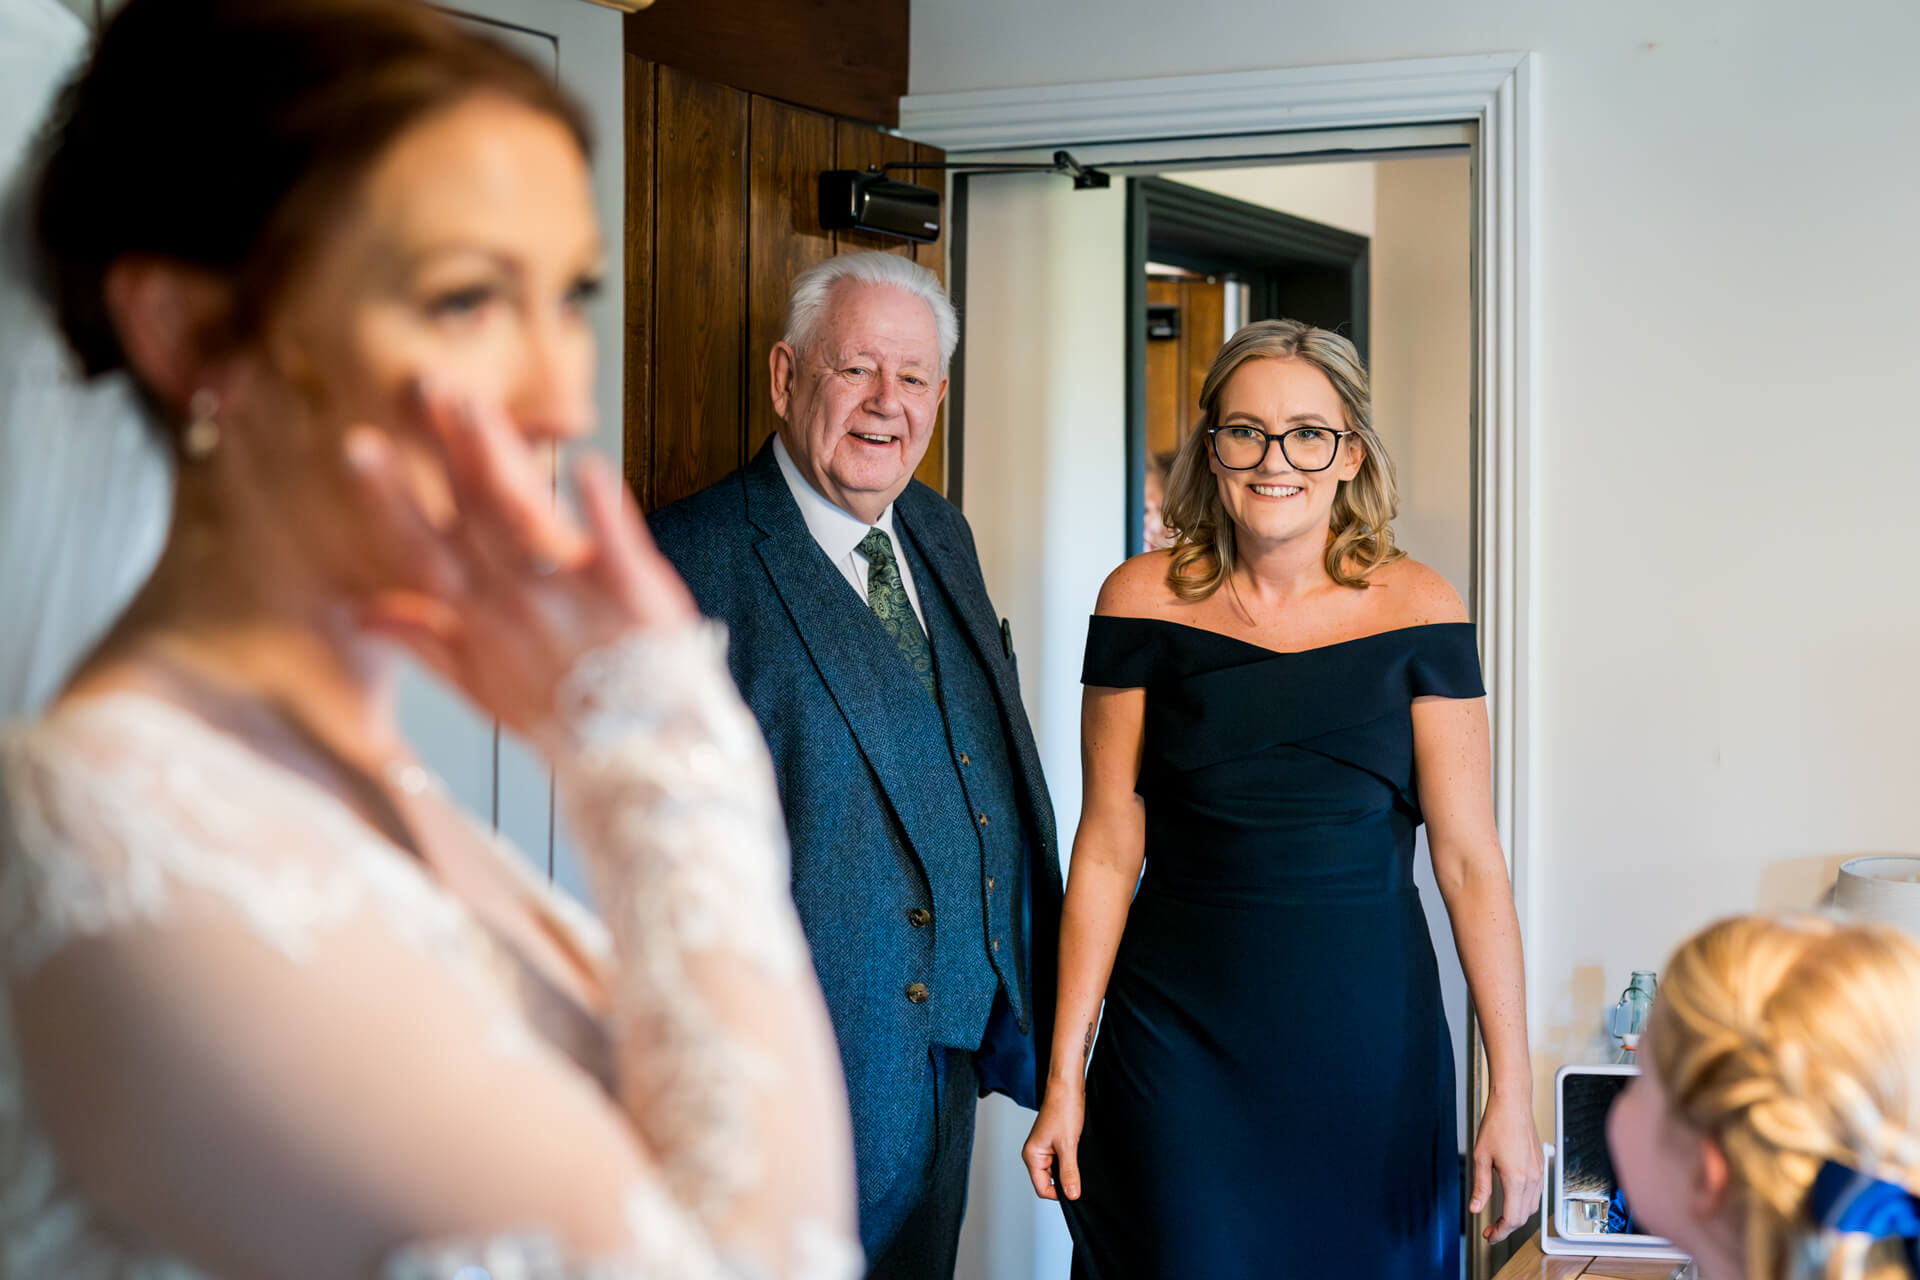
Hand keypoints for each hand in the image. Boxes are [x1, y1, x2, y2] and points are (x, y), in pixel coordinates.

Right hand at [346, 380, 695, 739]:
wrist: (639, 750)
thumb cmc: (558, 715)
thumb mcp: (481, 690)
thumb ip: (423, 643)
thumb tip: (361, 612)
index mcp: (480, 620)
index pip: (426, 547)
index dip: (391, 499)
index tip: (358, 445)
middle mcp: (518, 601)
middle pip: (477, 512)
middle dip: (449, 450)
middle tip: (429, 387)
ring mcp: (575, 594)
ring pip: (530, 517)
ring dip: (505, 460)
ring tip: (482, 408)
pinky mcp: (633, 590)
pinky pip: (617, 545)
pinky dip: (603, 509)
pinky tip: (590, 465)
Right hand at [1022, 1086, 1085, 1200]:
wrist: (1068, 1086)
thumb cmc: (1063, 1108)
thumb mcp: (1068, 1145)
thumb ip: (1069, 1172)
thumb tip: (1072, 1195)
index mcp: (1032, 1156)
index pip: (1042, 1188)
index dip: (1059, 1193)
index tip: (1075, 1189)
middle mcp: (1036, 1154)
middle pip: (1049, 1182)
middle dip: (1065, 1180)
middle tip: (1079, 1169)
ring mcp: (1046, 1148)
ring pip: (1058, 1171)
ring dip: (1069, 1169)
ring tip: (1078, 1156)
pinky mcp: (1055, 1143)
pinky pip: (1062, 1160)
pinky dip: (1072, 1160)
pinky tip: (1079, 1152)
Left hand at [1471, 1092, 1542, 1242]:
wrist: (1513, 1104)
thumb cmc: (1497, 1124)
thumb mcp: (1481, 1157)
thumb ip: (1480, 1187)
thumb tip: (1475, 1208)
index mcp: (1517, 1179)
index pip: (1512, 1218)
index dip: (1500, 1232)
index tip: (1489, 1236)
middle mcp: (1532, 1178)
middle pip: (1524, 1216)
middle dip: (1507, 1227)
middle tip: (1490, 1230)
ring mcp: (1539, 1172)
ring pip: (1533, 1207)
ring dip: (1517, 1217)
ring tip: (1500, 1218)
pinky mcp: (1541, 1166)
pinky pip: (1537, 1194)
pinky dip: (1525, 1204)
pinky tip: (1512, 1201)